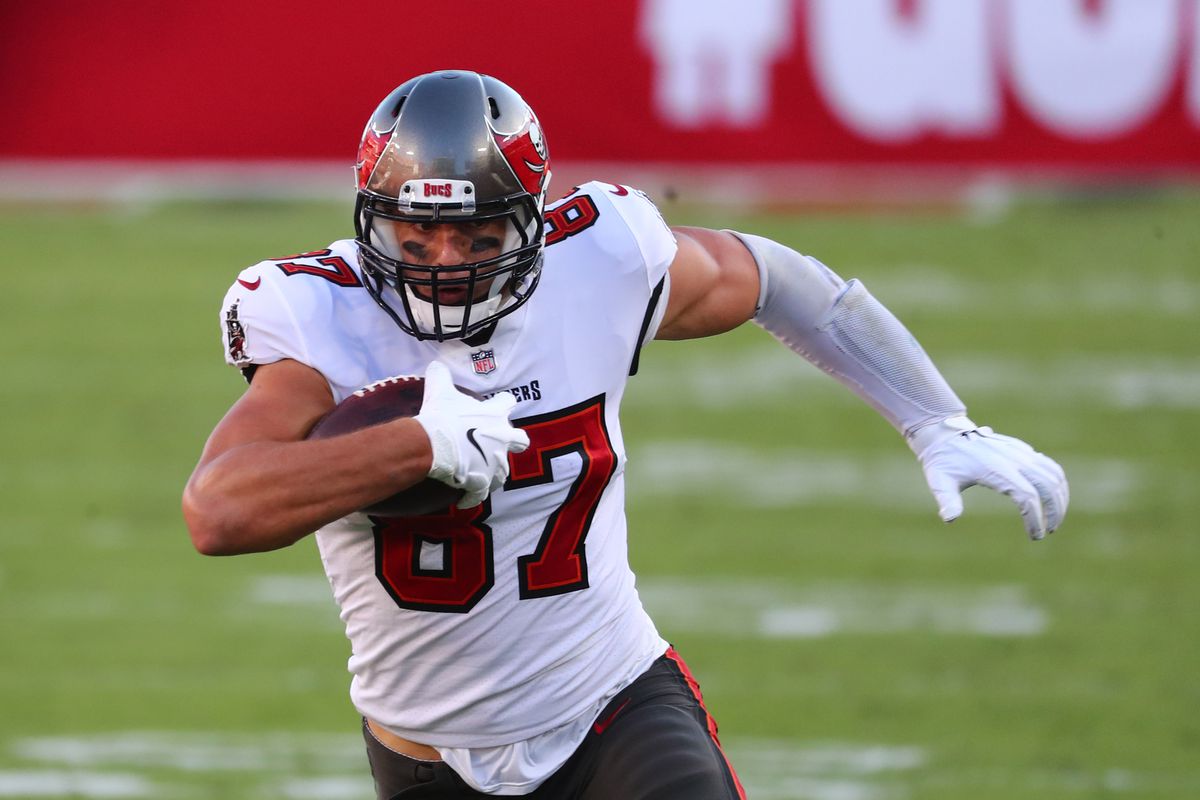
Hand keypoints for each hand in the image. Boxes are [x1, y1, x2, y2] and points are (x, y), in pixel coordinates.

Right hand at [413, 362, 529, 508]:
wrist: (434, 444)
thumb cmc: (441, 416)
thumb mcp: (440, 390)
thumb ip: (441, 376)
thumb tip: (435, 364)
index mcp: (495, 415)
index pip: (508, 404)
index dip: (504, 404)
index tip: (500, 405)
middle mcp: (502, 439)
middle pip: (520, 441)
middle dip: (514, 443)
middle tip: (500, 444)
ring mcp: (494, 463)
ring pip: (503, 471)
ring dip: (493, 472)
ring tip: (480, 473)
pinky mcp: (483, 482)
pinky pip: (480, 493)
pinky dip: (473, 496)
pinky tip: (465, 499)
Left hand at [909, 416, 1068, 539]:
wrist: (944, 433)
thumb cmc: (942, 461)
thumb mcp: (940, 481)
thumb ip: (947, 500)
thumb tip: (949, 519)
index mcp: (996, 468)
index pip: (1027, 495)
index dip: (1035, 517)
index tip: (1035, 535)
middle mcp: (1013, 458)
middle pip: (1048, 484)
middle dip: (1054, 510)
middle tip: (1049, 530)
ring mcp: (1020, 452)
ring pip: (1053, 473)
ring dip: (1060, 497)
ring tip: (1054, 519)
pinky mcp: (1022, 449)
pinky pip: (1049, 465)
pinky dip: (1057, 482)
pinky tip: (1054, 499)